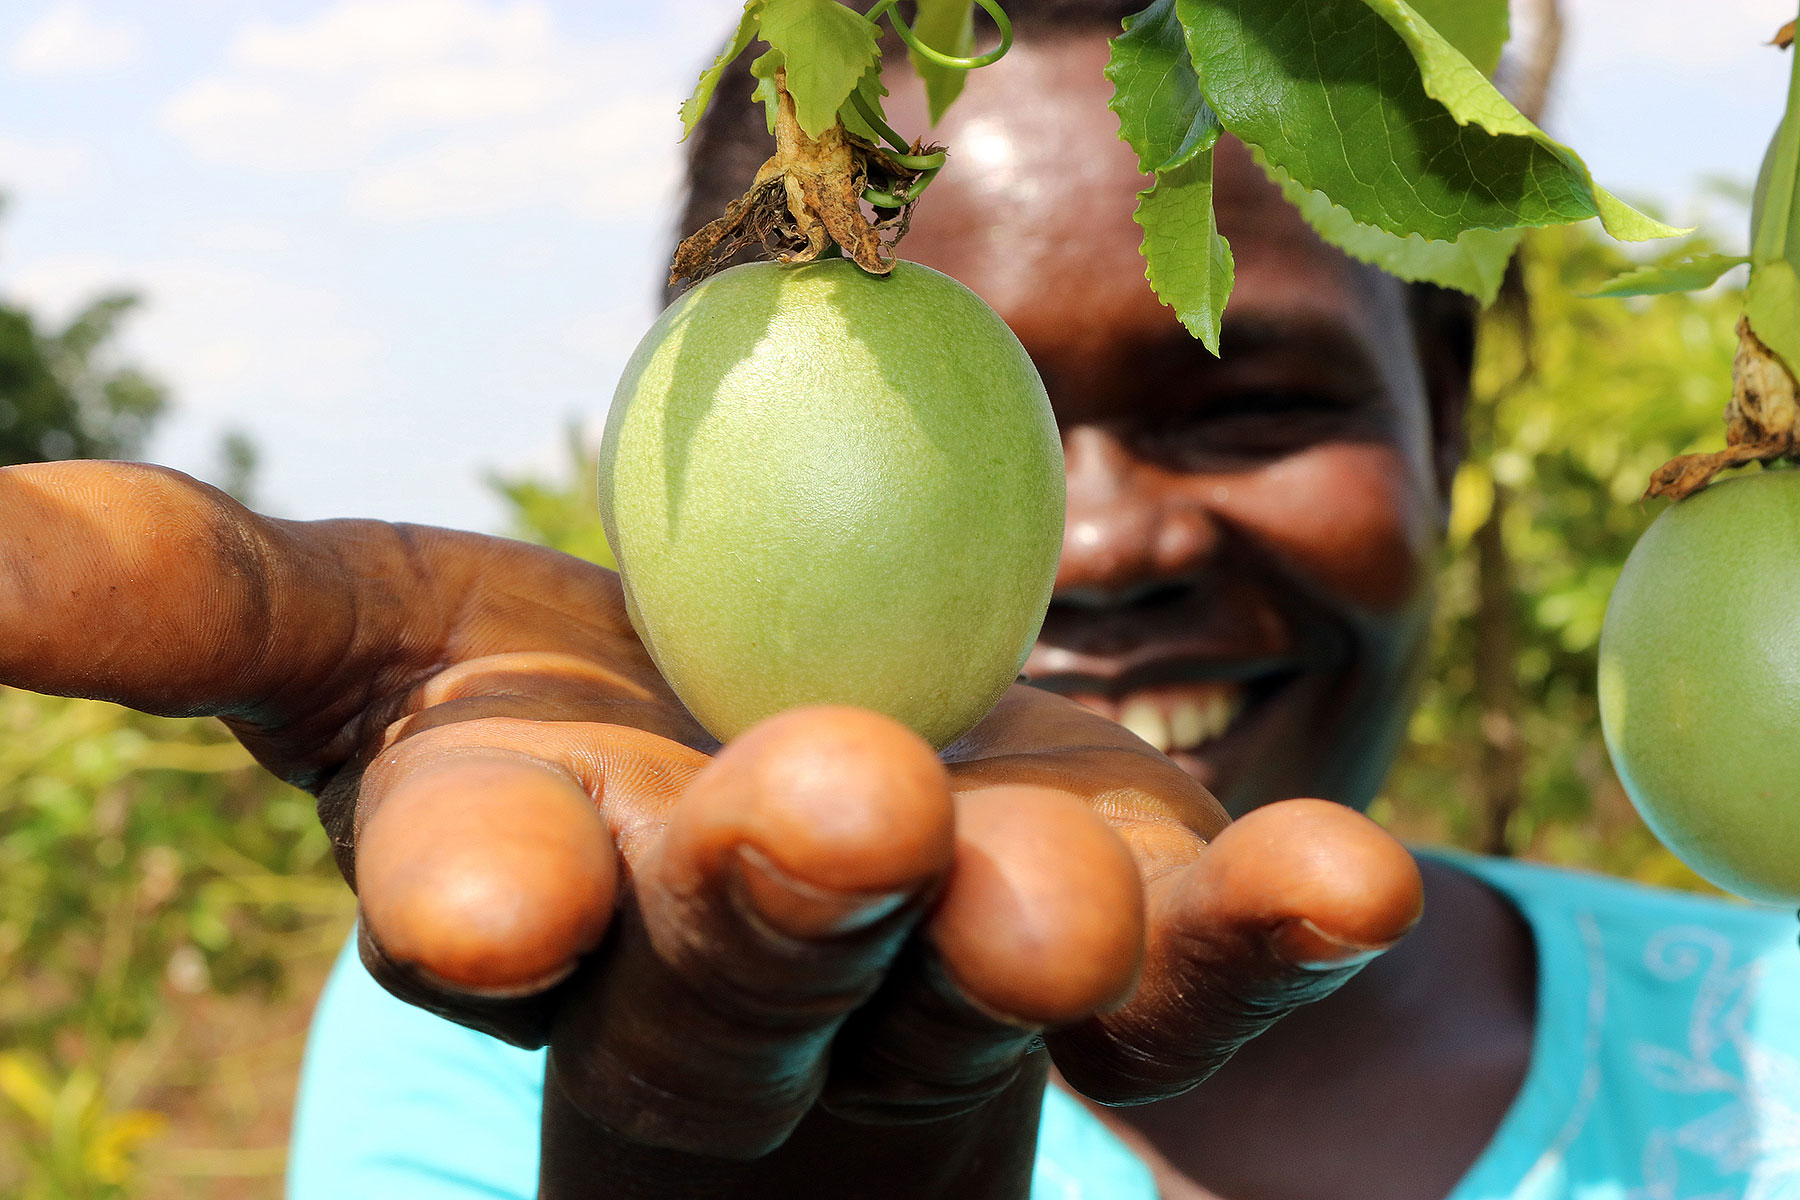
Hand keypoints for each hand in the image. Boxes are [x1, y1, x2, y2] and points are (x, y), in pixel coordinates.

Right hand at [1, 461, 1423, 1198]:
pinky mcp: (1119, 957)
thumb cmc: (572, 724)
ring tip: (1058, 889)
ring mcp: (940, 984)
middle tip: (822, 817)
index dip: (482, 895)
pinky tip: (1354, 876)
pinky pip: (1199, 976)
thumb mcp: (387, 645)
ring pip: (973, 985)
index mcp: (543, 877)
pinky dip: (1266, 930)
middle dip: (768, 907)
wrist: (798, 807)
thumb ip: (203, 599)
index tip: (487, 896)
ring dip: (1025, 927)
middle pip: (741, 968)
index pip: (488, 903)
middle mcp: (734, 969)